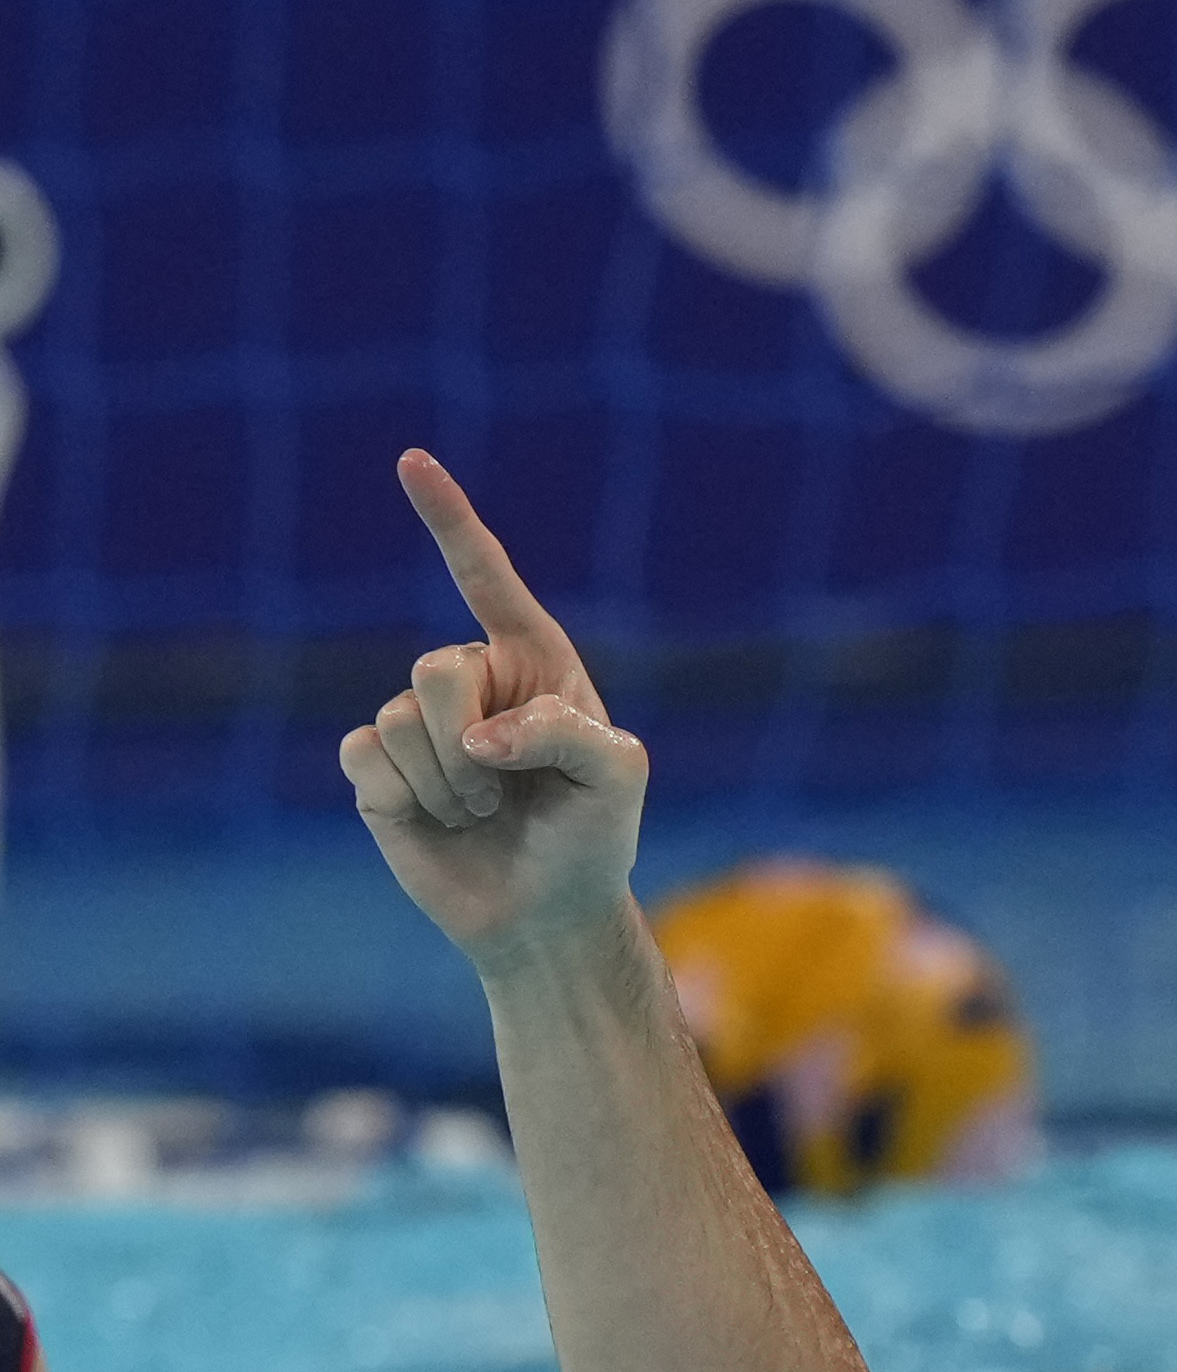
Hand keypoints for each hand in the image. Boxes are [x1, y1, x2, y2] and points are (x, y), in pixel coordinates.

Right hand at [338, 451, 648, 973]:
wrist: (547, 912)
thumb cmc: (593, 836)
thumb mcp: (619, 779)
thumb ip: (567, 734)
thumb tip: (476, 735)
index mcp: (535, 660)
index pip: (487, 576)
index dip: (449, 519)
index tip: (409, 459)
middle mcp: (472, 680)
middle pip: (436, 667)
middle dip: (473, 741)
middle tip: (507, 791)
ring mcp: (418, 723)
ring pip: (399, 721)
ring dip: (450, 784)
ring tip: (483, 812)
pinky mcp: (376, 770)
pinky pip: (363, 756)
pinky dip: (407, 797)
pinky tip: (437, 821)